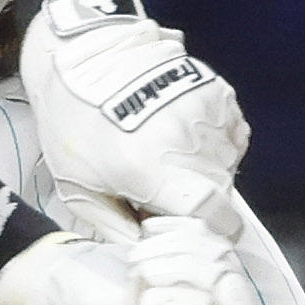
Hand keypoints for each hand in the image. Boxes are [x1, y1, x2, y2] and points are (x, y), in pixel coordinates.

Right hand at [0, 212, 259, 304]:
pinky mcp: (185, 272)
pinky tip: (148, 238)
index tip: (207, 289)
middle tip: (143, 265)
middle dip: (193, 272)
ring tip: (135, 258)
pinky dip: (180, 233)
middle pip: (234, 301)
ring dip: (179, 249)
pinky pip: (208, 243)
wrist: (44, 275)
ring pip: (223, 265)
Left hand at [20, 0, 247, 226]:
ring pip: (226, 162)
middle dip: (200, 201)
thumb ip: (119, 227)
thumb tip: (152, 251)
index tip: (193, 229)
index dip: (212, 231)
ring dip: (205, 170)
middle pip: (221, 191)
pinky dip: (215, 142)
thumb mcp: (79, 188)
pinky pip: (232, 133)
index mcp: (151, 169)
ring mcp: (207, 110)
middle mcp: (189, 140)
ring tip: (167, 156)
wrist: (79, 54)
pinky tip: (183, 135)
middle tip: (163, 191)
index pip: (214, 214)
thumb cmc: (72, 125)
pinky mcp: (217, 89)